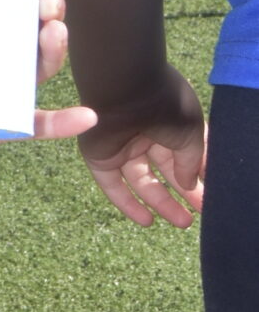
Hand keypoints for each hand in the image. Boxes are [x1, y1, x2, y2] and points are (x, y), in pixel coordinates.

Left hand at [76, 67, 205, 226]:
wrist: (125, 89)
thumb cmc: (164, 104)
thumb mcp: (191, 134)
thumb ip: (190, 162)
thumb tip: (189, 183)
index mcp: (167, 120)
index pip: (185, 151)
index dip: (198, 172)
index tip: (212, 191)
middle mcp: (144, 132)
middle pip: (165, 168)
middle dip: (184, 191)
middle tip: (202, 211)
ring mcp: (121, 144)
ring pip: (141, 180)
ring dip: (161, 202)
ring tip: (184, 222)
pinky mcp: (99, 155)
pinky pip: (112, 184)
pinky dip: (127, 203)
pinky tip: (147, 221)